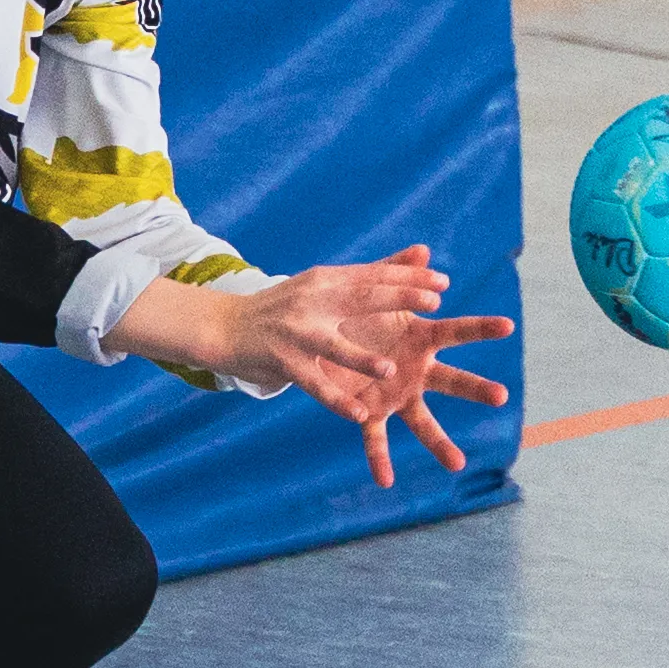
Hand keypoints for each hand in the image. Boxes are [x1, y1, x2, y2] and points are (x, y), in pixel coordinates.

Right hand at [103, 247, 513, 487]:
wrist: (225, 327)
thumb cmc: (286, 307)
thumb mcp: (326, 285)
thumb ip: (378, 272)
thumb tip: (423, 251)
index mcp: (327, 280)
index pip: (373, 275)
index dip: (408, 278)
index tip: (443, 282)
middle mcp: (313, 301)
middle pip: (361, 299)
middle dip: (398, 300)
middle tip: (434, 306)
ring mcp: (296, 332)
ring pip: (334, 346)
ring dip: (361, 360)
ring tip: (390, 371)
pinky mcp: (283, 362)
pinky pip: (315, 385)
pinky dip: (336, 401)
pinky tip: (359, 416)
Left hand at [293, 247, 512, 486]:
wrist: (325, 340)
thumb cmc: (360, 316)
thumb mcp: (374, 293)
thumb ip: (397, 272)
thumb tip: (425, 249)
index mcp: (421, 340)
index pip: (457, 332)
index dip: (481, 328)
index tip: (508, 326)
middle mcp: (417, 371)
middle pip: (453, 381)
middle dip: (477, 388)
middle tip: (503, 396)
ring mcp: (397, 395)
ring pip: (423, 421)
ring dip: (440, 442)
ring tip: (459, 465)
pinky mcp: (371, 411)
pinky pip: (375, 438)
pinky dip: (380, 459)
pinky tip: (385, 482)